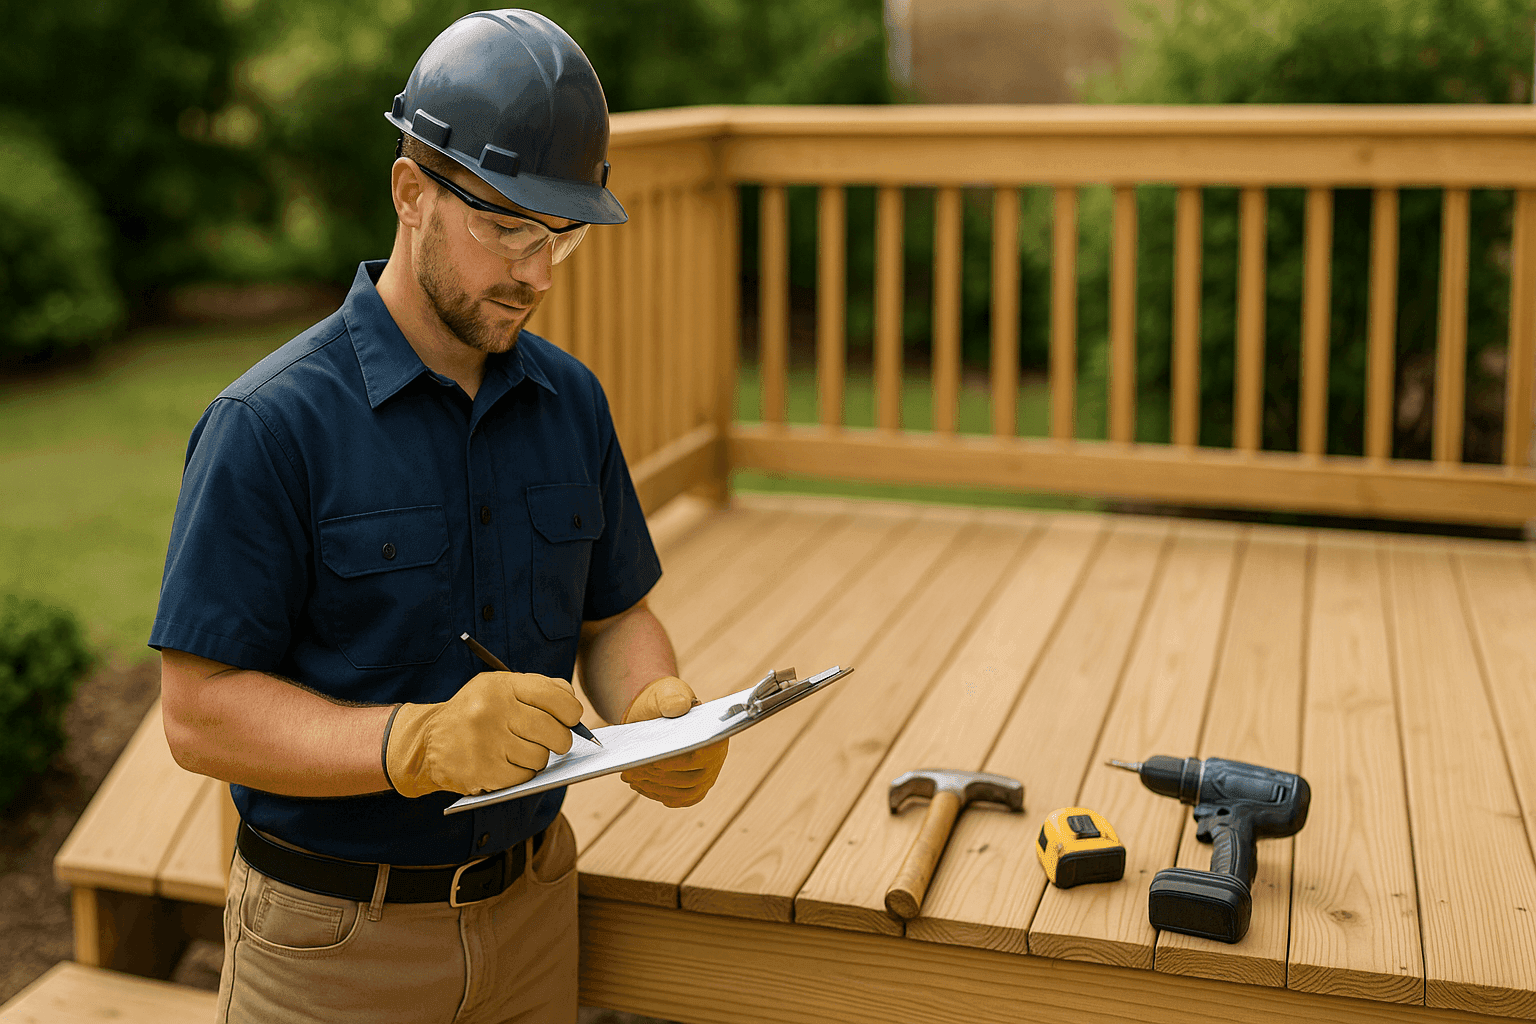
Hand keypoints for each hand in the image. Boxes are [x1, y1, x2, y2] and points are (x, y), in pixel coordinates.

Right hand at [385, 671, 583, 796]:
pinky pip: (524, 776)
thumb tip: (574, 708)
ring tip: (521, 750)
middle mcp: (492, 711)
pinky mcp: (483, 771)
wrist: (426, 740)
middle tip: (555, 741)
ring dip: (538, 758)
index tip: (571, 718)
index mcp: (501, 686)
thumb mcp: (499, 687)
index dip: (571, 711)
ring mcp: (486, 743)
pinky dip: (523, 773)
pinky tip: (507, 764)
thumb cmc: (475, 712)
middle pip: (553, 731)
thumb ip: (538, 689)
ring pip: (541, 757)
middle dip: (561, 739)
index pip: (555, 696)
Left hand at [619, 676, 726, 807]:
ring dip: (653, 787)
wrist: (658, 713)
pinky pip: (674, 799)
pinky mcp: (690, 790)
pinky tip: (637, 782)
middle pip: (689, 780)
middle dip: (658, 776)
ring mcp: (704, 778)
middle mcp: (715, 760)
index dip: (677, 763)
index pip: (701, 757)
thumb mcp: (667, 693)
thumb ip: (672, 698)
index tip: (653, 761)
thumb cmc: (665, 700)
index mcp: (715, 735)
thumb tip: (678, 707)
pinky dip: (654, 793)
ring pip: (680, 792)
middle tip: (631, 769)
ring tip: (629, 775)